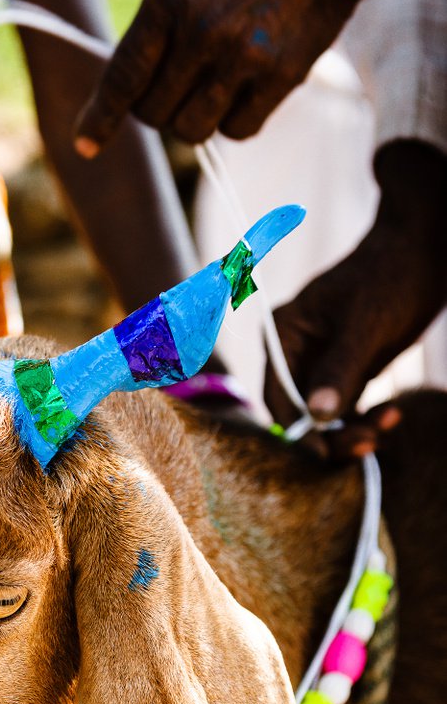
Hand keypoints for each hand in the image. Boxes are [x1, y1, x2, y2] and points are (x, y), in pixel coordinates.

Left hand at [75, 0, 356, 151]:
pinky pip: (237, 133)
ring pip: (191, 131)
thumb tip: (130, 97)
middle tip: (178, 88)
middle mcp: (202, 29)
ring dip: (194, 120)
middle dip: (158, 110)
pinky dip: (234, 123)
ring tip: (211, 88)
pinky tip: (244, 92)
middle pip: (154, 114)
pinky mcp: (281, 76)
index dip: (101, 117)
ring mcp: (243, 55)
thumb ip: (157, 31)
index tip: (85, 145)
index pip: (122, 76)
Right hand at [264, 142, 446, 457]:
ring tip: (388, 424)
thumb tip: (316, 417)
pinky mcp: (347, 371)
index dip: (298, 429)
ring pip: (325, 416)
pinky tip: (392, 414)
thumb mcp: (366, 325)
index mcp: (284, 335)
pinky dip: (366, 417)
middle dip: (331, 433)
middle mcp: (295, 353)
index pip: (278, 395)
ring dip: (352, 429)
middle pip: (299, 412)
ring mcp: (320, 364)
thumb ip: (340, 371)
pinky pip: (347, 407)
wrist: (424, 250)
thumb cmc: (391, 275)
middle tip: (368, 444)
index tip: (322, 454)